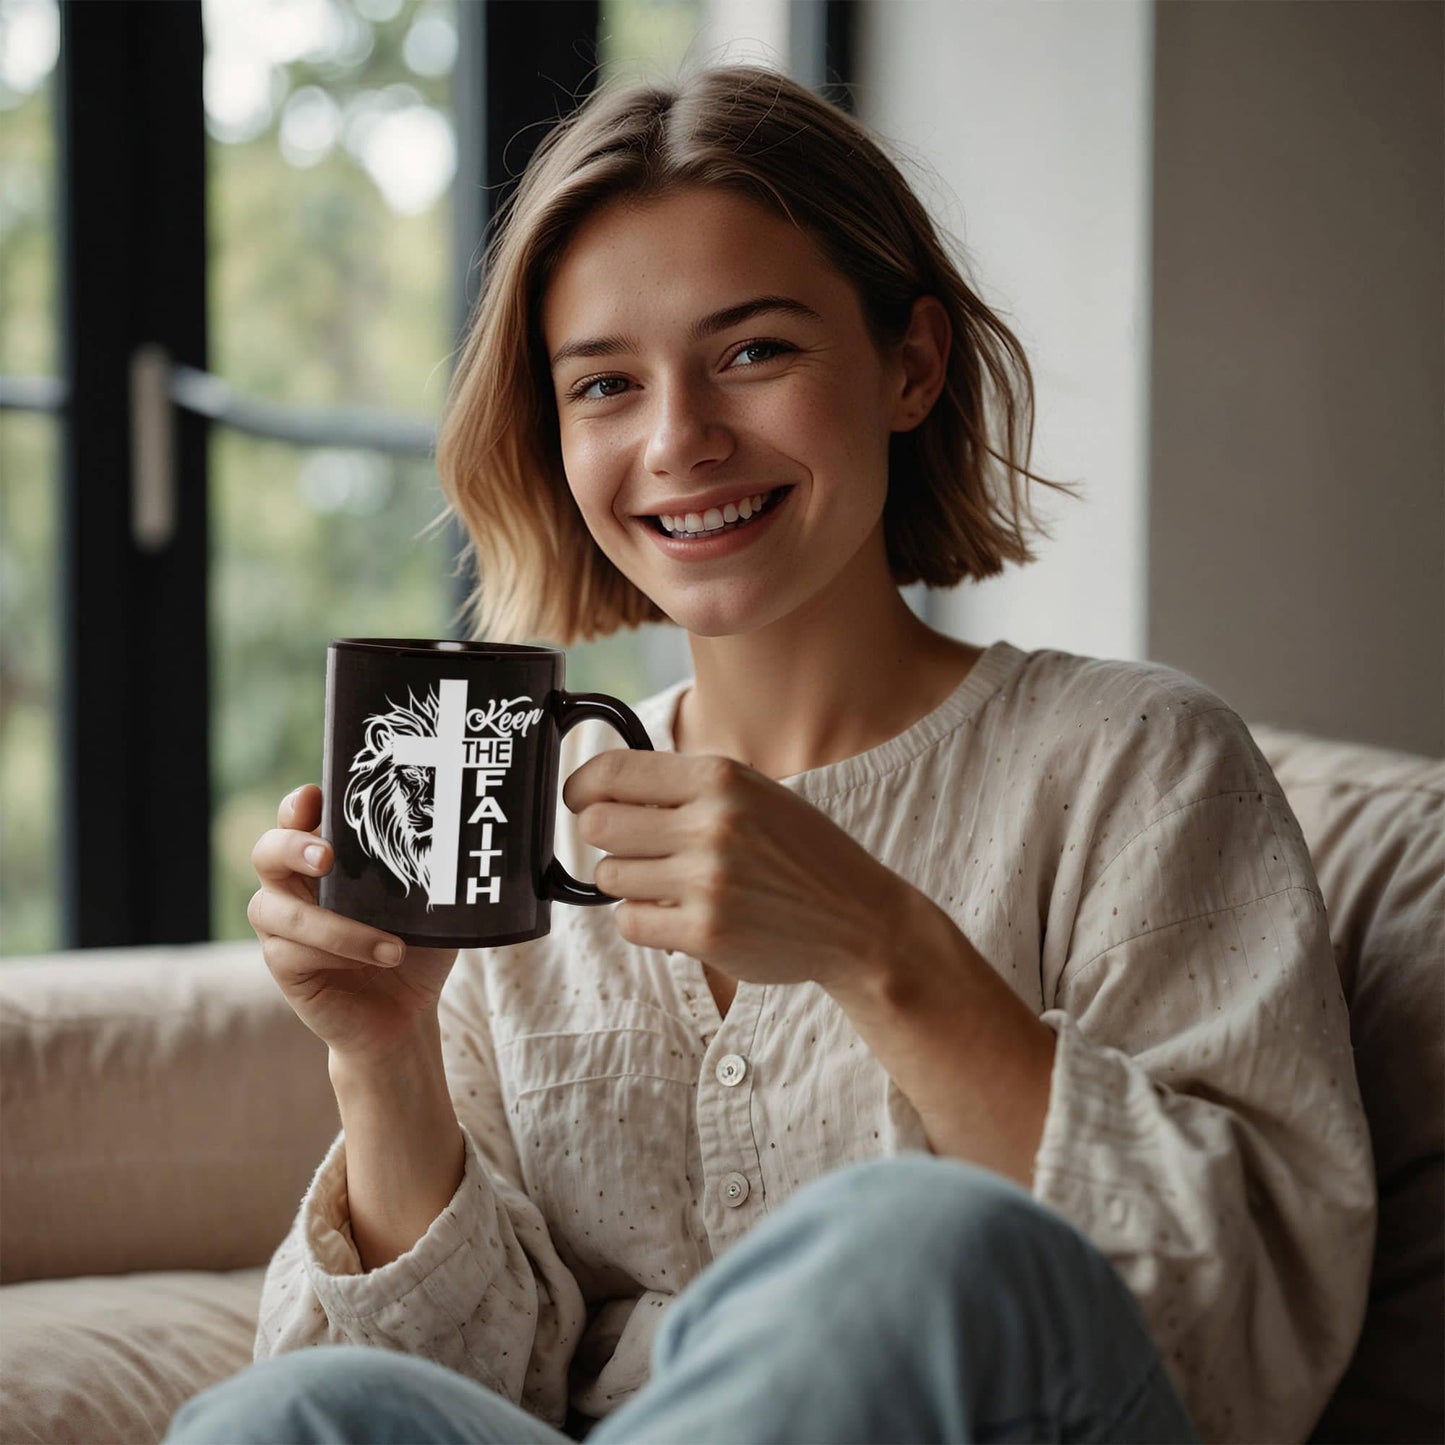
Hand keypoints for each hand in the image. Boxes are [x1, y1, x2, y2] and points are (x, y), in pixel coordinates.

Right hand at [248, 785, 458, 1062]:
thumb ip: (427, 868)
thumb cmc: (417, 944)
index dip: (299, 804)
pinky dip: (340, 953)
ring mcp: (282, 924)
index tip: (316, 798)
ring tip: (393, 947)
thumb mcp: (430, 900)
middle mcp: (294, 883)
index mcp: (327, 856)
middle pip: (266, 850)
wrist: (406, 1012)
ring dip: (335, 926)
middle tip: (328, 857)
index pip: (298, 816)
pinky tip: (381, 959)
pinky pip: (290, 951)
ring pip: (274, 908)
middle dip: (291, 845)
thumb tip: (458, 831)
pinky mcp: (283, 963)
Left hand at [563, 752, 911, 993]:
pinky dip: (644, 919)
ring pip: (609, 876)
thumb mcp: (753, 793)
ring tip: (671, 882)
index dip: (581, 787)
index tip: (578, 799)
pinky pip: (630, 922)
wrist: (856, 918)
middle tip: (633, 847)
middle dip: (606, 838)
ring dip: (629, 881)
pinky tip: (678, 913)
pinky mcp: (705, 934)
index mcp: (720, 778)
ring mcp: (707, 882)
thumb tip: (599, 791)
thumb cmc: (798, 852)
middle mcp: (711, 824)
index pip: (612, 772)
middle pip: (597, 826)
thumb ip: (684, 788)